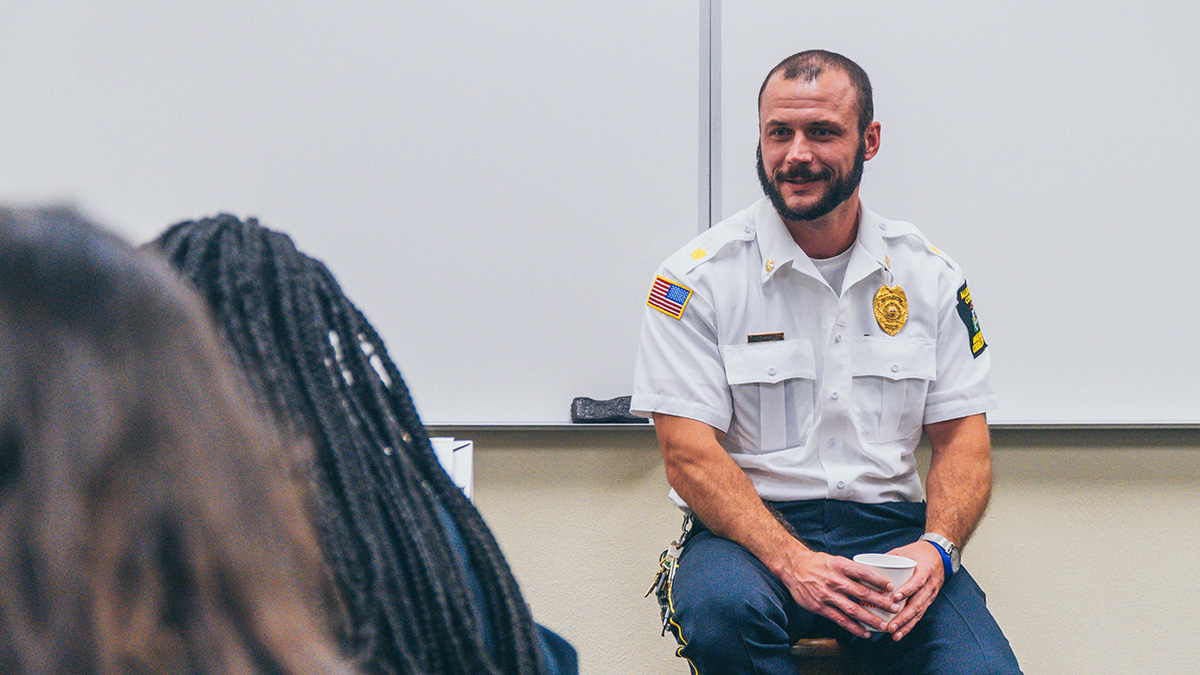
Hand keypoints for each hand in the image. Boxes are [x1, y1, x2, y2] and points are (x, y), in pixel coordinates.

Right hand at [773, 547, 902, 638]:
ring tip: (884, 625)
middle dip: (880, 602)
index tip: (891, 588)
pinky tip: (865, 633)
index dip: (878, 580)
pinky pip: (840, 620)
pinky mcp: (820, 607)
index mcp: (840, 565)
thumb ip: (851, 570)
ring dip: (870, 619)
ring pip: (853, 609)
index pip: (863, 572)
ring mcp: (827, 595)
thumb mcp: (835, 560)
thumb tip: (873, 578)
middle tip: (894, 609)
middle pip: (862, 593)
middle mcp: (834, 580)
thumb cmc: (817, 563)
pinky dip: (854, 628)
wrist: (793, 567)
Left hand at [884, 540, 944, 639]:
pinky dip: (910, 625)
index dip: (907, 590)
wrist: (938, 554)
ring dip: (906, 625)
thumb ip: (886, 559)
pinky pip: (920, 614)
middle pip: (918, 603)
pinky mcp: (928, 600)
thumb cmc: (917, 552)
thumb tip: (863, 567)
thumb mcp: (903, 551)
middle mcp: (929, 585)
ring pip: (919, 612)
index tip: (895, 598)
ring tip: (894, 634)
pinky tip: (900, 633)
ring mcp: (930, 594)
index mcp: (924, 570)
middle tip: (890, 626)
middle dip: (904, 617)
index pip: (917, 582)